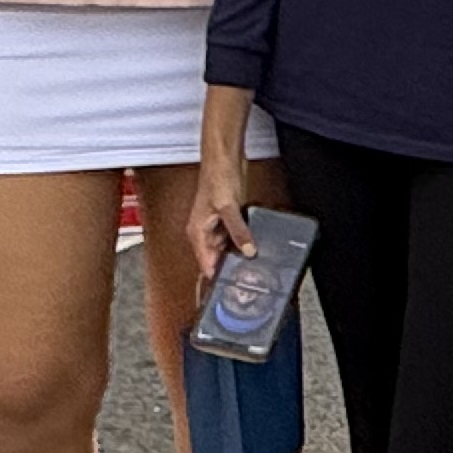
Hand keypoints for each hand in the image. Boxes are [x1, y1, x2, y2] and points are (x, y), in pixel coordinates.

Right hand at [187, 154, 256, 273]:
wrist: (224, 158)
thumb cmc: (216, 178)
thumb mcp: (228, 208)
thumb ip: (238, 231)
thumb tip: (248, 251)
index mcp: (197, 233)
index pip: (205, 265)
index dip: (215, 280)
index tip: (227, 293)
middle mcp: (205, 232)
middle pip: (216, 259)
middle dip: (230, 269)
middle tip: (246, 282)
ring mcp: (217, 225)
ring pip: (227, 249)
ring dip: (238, 255)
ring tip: (253, 269)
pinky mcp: (229, 218)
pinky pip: (236, 237)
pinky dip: (244, 242)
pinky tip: (255, 247)